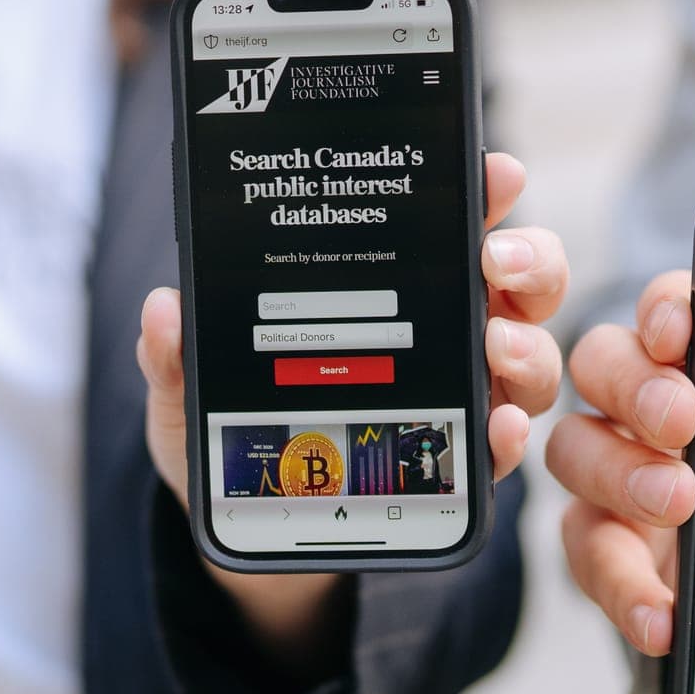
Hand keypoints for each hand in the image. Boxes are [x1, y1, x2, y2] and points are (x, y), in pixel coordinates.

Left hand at [137, 151, 567, 666]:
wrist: (252, 520)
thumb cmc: (236, 435)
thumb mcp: (189, 390)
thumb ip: (174, 354)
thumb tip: (163, 309)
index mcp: (391, 289)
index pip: (452, 226)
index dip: (485, 193)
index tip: (495, 173)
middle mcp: (446, 333)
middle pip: (522, 281)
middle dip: (531, 260)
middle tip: (497, 259)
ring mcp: (462, 396)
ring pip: (529, 355)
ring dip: (525, 346)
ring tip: (493, 345)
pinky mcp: (460, 462)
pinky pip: (502, 442)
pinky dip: (508, 433)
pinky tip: (495, 424)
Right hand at [547, 269, 694, 657]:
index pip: (678, 304)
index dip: (669, 304)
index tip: (685, 321)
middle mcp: (658, 404)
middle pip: (605, 362)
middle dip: (636, 382)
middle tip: (686, 418)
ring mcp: (625, 475)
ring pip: (577, 449)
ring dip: (619, 472)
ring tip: (680, 504)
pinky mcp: (614, 551)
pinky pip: (586, 557)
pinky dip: (621, 588)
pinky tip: (665, 617)